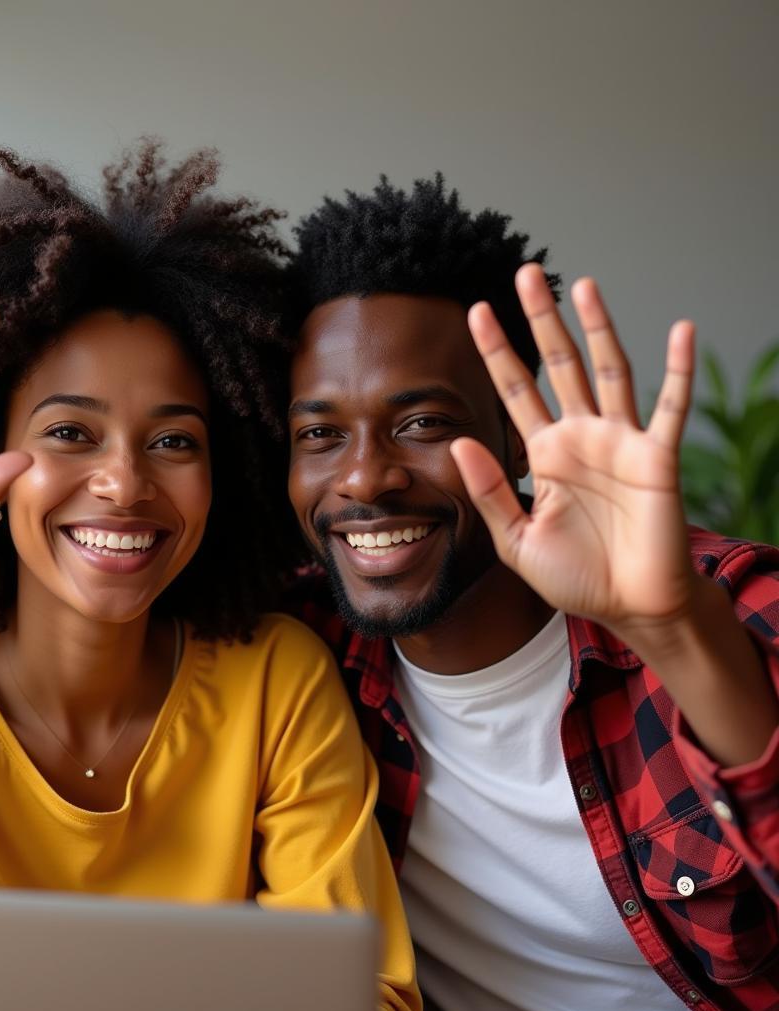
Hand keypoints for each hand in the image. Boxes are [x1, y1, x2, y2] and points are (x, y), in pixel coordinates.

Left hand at [451, 264, 696, 637]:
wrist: (629, 607)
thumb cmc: (574, 576)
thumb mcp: (516, 539)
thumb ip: (490, 491)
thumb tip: (458, 442)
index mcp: (544, 453)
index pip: (514, 390)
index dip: (497, 351)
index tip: (476, 311)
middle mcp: (581, 436)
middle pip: (558, 365)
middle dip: (542, 320)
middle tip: (526, 274)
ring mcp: (621, 442)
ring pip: (609, 371)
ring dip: (599, 328)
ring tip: (584, 285)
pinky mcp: (658, 458)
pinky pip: (672, 408)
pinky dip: (680, 371)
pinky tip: (681, 331)